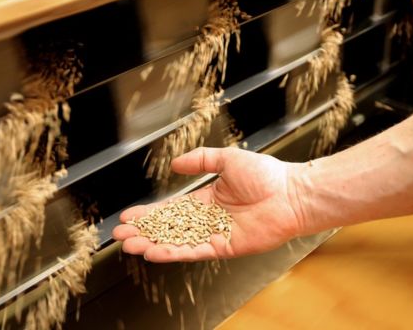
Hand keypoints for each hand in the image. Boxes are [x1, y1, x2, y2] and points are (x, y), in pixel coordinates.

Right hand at [112, 147, 305, 261]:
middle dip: (144, 232)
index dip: (150, 213)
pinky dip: (175, 252)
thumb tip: (176, 163)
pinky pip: (196, 251)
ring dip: (153, 244)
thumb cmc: (266, 174)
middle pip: (170, 228)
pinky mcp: (226, 247)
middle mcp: (209, 219)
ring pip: (178, 242)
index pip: (172, 209)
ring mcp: (216, 234)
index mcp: (208, 200)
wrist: (291, 192)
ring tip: (131, 245)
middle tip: (121, 234)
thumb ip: (201, 160)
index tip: (130, 215)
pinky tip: (156, 251)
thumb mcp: (227, 158)